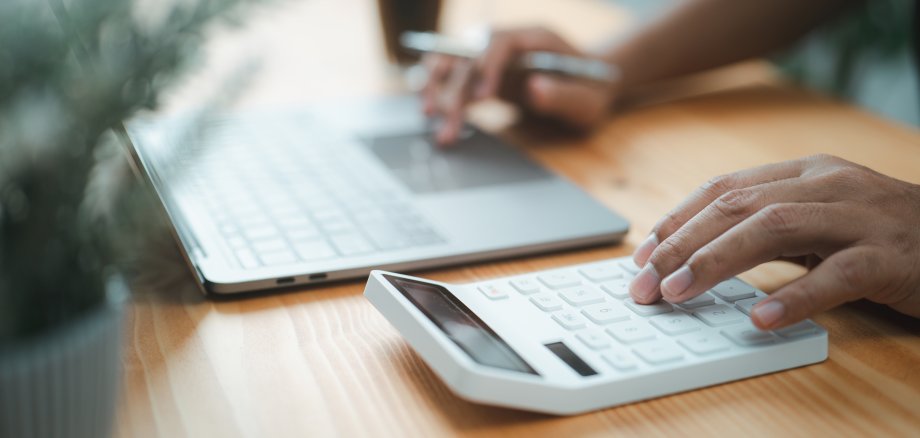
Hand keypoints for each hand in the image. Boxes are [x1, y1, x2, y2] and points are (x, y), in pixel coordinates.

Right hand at [421, 27, 616, 144]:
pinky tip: (433, 115)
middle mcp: (509, 42)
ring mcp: (494, 58)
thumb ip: (564, 95)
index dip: (487, 66)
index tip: (482, 97)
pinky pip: (455, 80)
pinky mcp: (485, 76)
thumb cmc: (593, 92)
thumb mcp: (588, 99)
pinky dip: (442, 95)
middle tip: (444, 119)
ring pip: (454, 64)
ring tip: (429, 116)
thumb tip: (534, 89)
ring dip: (438, 87)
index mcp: (535, 37)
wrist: (590, 89)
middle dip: (455, 87)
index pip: (501, 42)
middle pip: (470, 55)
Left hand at [629, 154, 919, 328]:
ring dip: (716, 261)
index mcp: (804, 172)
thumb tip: (697, 254)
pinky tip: (762, 318)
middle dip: (680, 245)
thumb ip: (768, 228)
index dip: (676, 221)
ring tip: (679, 293)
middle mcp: (827, 184)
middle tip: (645, 284)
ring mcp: (859, 216)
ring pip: (773, 228)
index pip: (724, 189)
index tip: (641, 256)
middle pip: (737, 206)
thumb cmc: (882, 233)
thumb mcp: (819, 218)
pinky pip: (836, 274)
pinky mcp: (888, 255)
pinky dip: (795, 296)